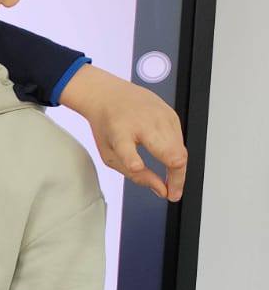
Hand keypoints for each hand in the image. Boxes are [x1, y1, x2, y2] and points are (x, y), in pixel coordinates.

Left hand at [58, 64, 186, 200]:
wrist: (109, 95)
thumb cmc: (108, 126)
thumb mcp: (109, 154)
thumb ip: (134, 175)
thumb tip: (161, 190)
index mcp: (119, 132)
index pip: (127, 148)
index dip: (133, 161)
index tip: (140, 171)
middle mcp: (142, 123)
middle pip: (171, 153)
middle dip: (177, 178)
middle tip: (173, 193)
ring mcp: (160, 117)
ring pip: (181, 150)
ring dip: (179, 170)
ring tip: (173, 184)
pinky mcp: (172, 115)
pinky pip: (181, 141)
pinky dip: (177, 155)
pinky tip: (170, 162)